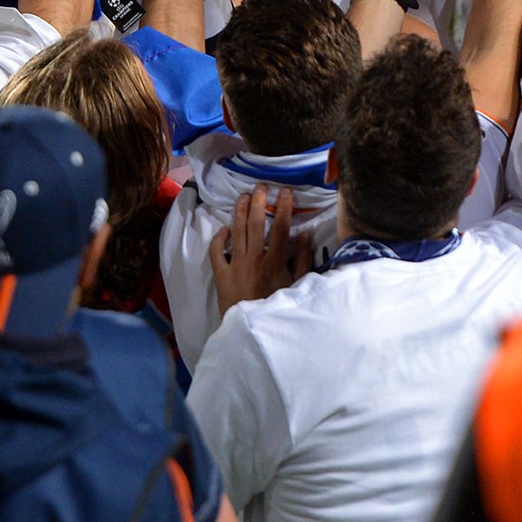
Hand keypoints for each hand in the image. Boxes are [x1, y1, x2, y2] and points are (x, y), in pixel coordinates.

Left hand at [209, 184, 309, 313]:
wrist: (253, 333)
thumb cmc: (277, 309)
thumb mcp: (297, 287)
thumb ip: (302, 260)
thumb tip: (305, 234)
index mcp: (275, 262)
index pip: (281, 228)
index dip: (284, 208)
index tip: (286, 191)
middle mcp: (254, 259)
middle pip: (256, 224)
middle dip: (259, 202)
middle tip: (261, 187)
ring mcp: (235, 266)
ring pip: (237, 232)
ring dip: (239, 212)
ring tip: (243, 197)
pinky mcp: (221, 275)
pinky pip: (216, 252)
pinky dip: (219, 239)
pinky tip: (224, 229)